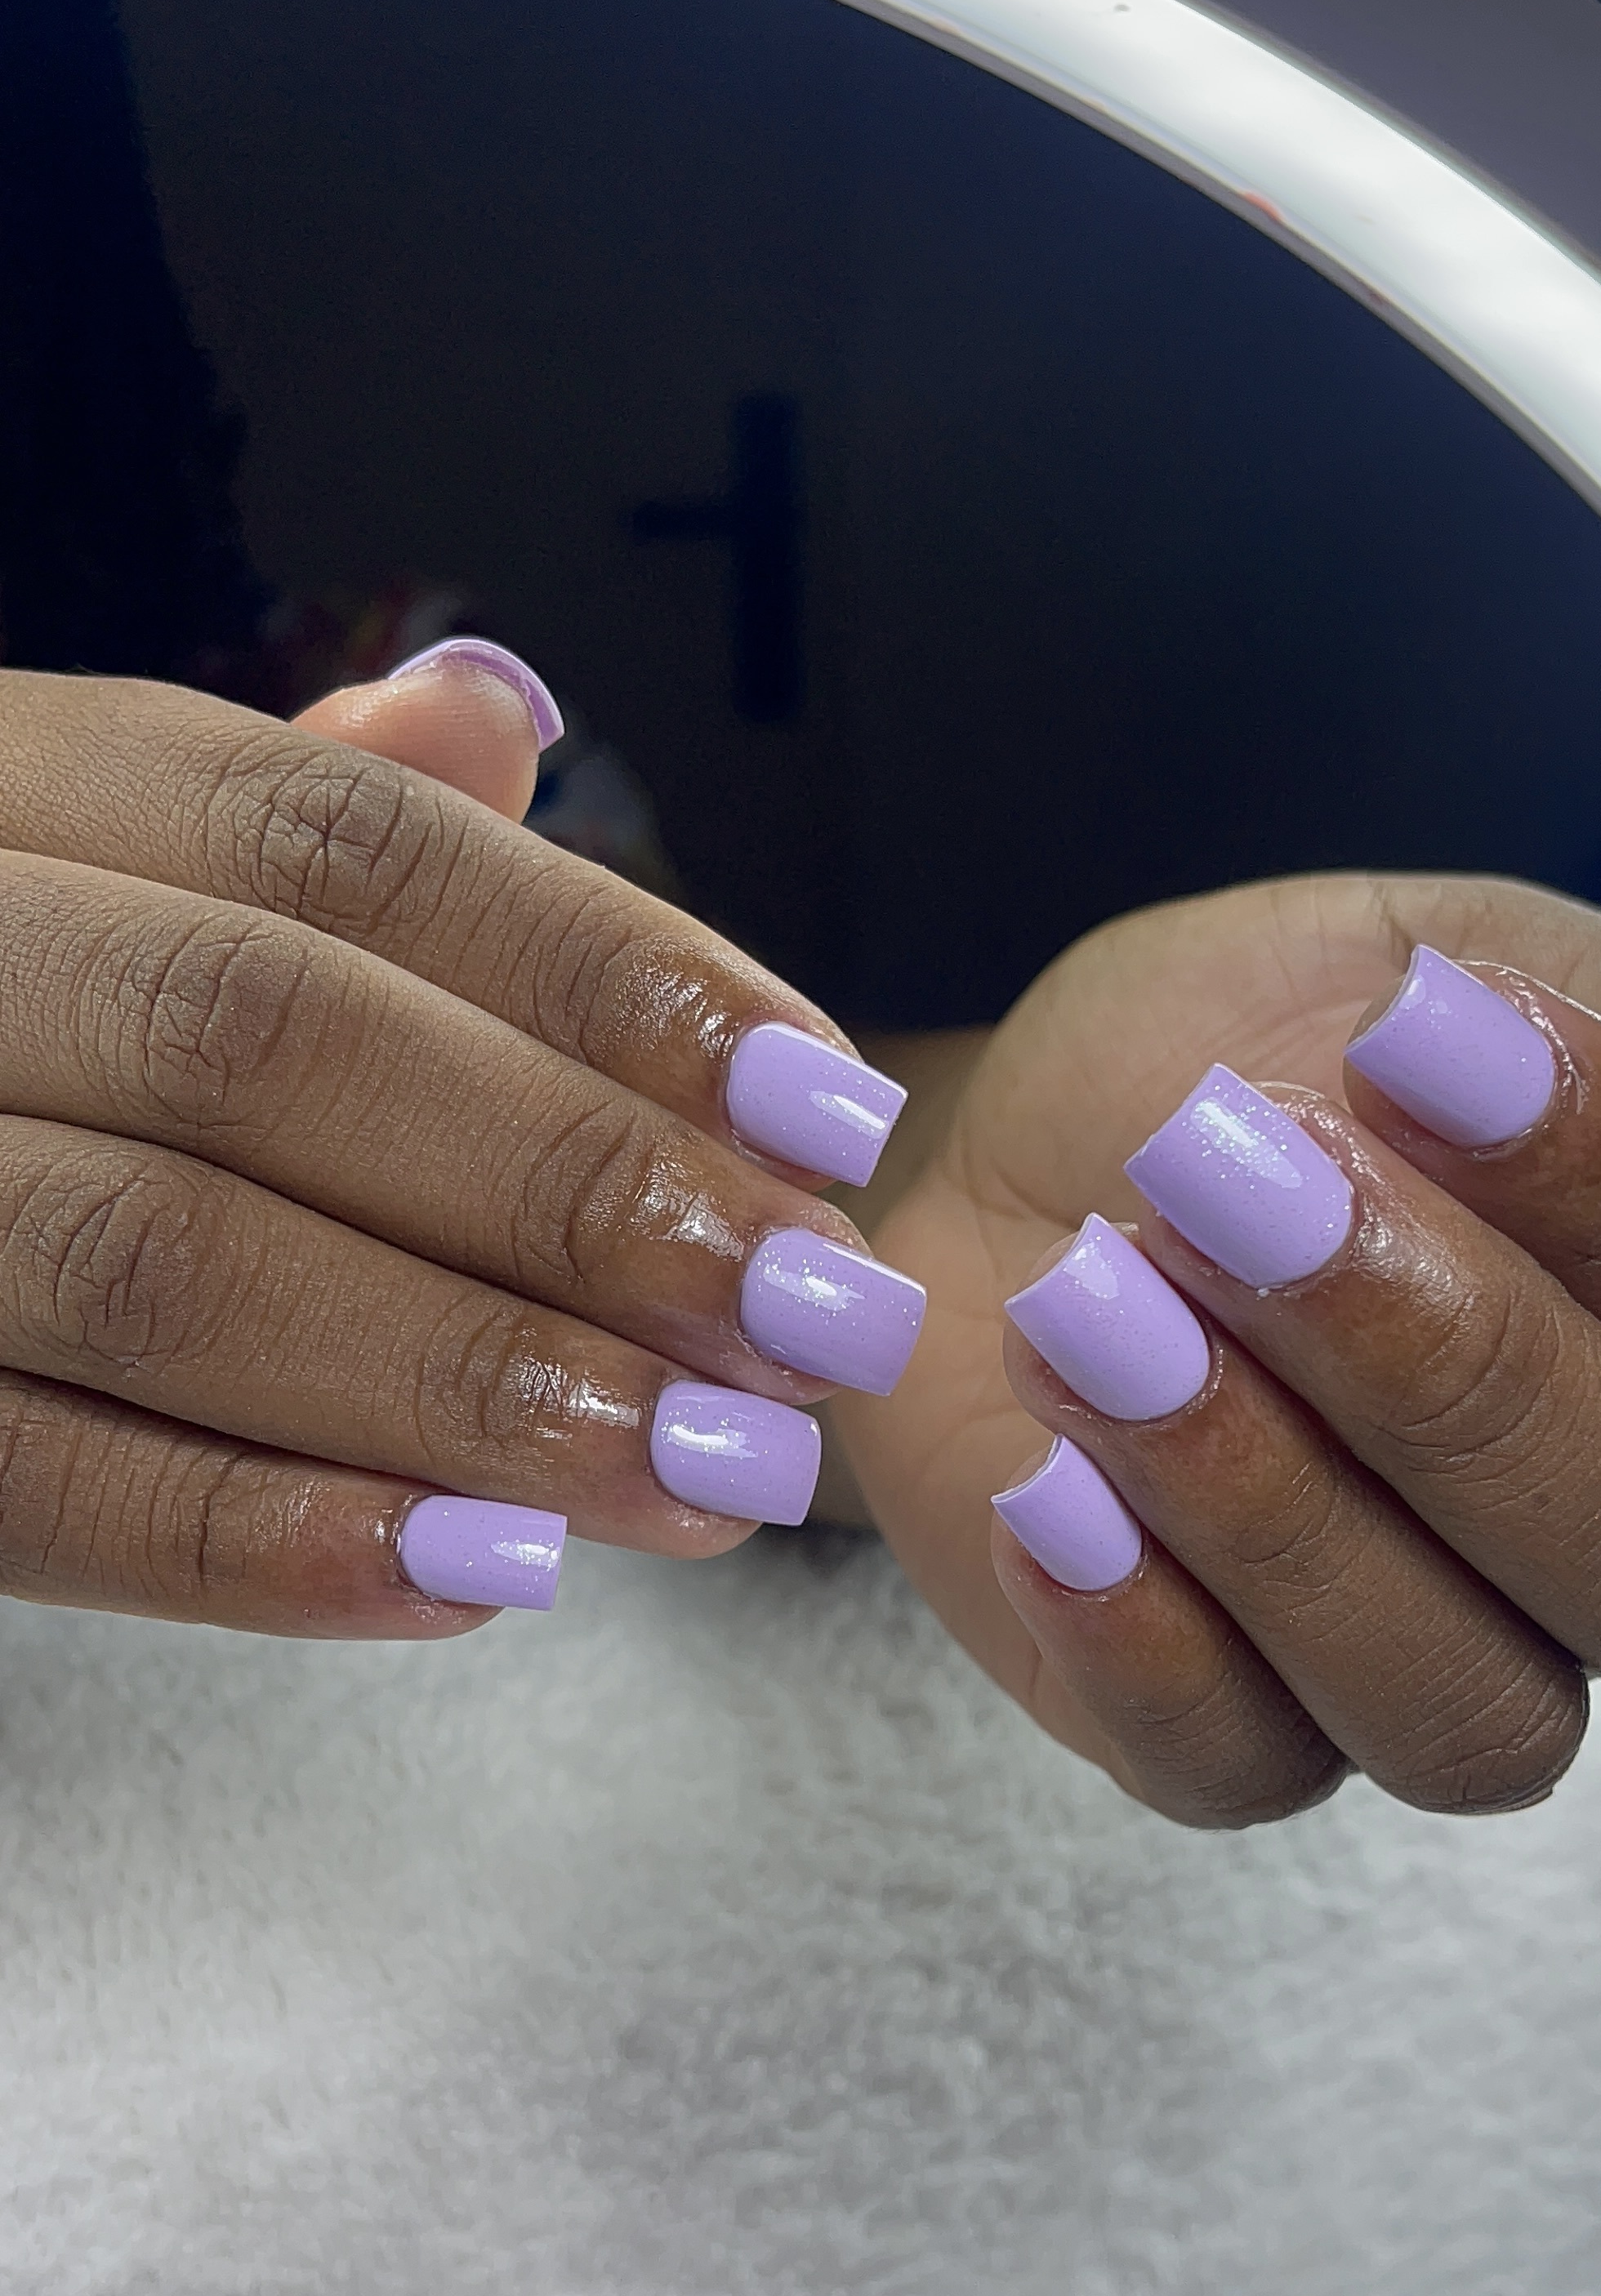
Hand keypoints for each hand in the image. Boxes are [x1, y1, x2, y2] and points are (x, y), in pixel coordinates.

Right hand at [0, 649, 921, 1635]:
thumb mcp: (73, 867)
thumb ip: (277, 826)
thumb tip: (495, 713)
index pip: (336, 843)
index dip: (607, 969)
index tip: (825, 1107)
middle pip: (265, 1036)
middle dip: (570, 1182)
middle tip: (808, 1320)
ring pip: (156, 1256)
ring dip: (462, 1378)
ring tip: (706, 1474)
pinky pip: (24, 1481)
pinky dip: (255, 1542)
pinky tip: (476, 1582)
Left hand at [836, 873, 1600, 1825]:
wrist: (1007, 1157)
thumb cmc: (1247, 1059)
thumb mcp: (1443, 960)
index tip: (1417, 1039)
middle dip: (1452, 1364)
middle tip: (1242, 1183)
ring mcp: (1441, 1665)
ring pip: (1471, 1711)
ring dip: (1273, 1503)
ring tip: (1093, 1310)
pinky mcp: (1234, 1744)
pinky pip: (1244, 1773)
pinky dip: (1140, 1637)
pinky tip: (1050, 1490)